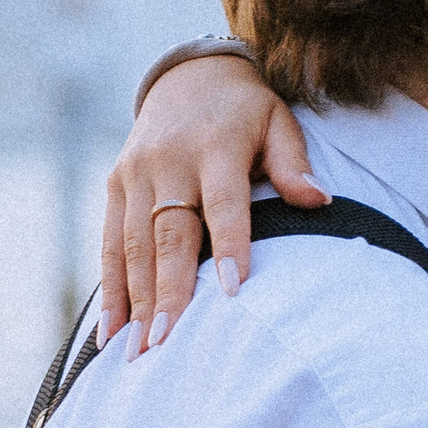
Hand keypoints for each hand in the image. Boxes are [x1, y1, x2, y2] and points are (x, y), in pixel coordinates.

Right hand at [99, 57, 324, 345]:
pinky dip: (110, 288)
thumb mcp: (278, 122)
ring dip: (135, 301)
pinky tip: (112, 331)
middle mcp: (169, 161)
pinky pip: (109, 242)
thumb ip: (292, 163)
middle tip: (167, 344)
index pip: (223, 203)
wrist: (188, 75)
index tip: (233, 292)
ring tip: (137, 352)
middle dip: (167, 292)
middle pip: (170, 233)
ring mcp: (136, 173)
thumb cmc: (245, 112)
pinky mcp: (114, 184)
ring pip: (133, 245)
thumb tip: (318, 200)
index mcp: (216, 146)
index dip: (229, 246)